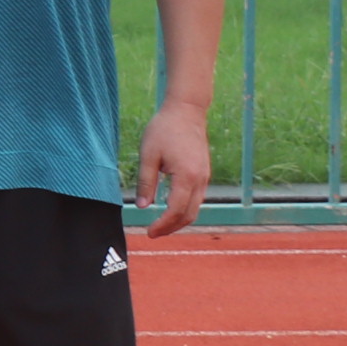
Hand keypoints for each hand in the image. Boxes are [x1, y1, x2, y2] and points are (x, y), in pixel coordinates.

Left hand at [136, 95, 210, 238]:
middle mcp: (200, 180)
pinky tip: (170, 209)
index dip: (163, 225)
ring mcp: (204, 177)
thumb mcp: (148, 155)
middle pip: (189, 214)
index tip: (149, 232)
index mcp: (186, 177)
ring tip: (160, 225)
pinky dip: (185, 209)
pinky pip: (197, 198)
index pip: (176, 210)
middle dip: (171, 227)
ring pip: (195, 208)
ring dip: (179, 220)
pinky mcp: (203, 173)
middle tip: (153, 233)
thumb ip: (146, 182)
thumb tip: (142, 206)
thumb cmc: (164, 130)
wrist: (186, 112)